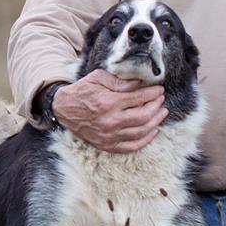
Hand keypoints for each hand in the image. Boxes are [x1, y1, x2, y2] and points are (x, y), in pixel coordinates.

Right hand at [51, 69, 166, 152]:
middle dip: (156, 107)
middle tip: (161, 100)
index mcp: (108, 103)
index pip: (139, 99)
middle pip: (143, 116)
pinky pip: (132, 146)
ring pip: (141, 132)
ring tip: (161, 113)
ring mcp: (109, 136)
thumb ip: (120, 81)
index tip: (159, 90)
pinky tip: (153, 131)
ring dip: (155, 122)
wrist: (63, 109)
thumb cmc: (82, 91)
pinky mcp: (107, 145)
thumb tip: (140, 84)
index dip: (152, 94)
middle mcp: (110, 121)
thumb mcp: (99, 78)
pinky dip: (145, 140)